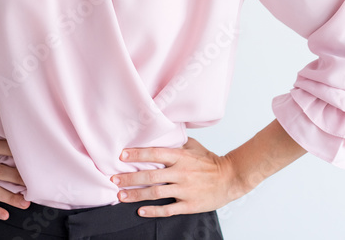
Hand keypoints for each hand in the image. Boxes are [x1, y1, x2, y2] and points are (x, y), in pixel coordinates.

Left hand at [109, 137, 244, 216]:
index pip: (155, 153)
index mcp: (181, 157)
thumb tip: (160, 132)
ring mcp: (185, 190)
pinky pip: (168, 209)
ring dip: (136, 195)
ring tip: (121, 196)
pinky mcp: (189, 204)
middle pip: (150, 176)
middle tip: (114, 180)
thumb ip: (176, 141)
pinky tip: (140, 211)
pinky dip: (153, 211)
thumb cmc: (210, 162)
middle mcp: (181, 173)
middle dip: (129, 178)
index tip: (122, 155)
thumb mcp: (194, 146)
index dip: (137, 154)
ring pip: (155, 193)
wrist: (231, 178)